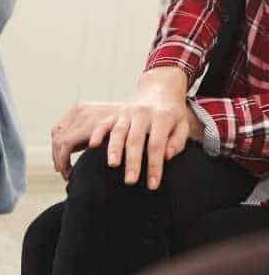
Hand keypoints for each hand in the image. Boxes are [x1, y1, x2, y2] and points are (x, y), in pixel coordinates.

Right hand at [51, 67, 201, 188]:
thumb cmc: (173, 113)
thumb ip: (177, 141)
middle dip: (132, 162)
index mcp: (162, 116)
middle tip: (130, 181)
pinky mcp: (115, 113)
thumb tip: (166, 156)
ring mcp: (127, 112)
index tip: (153, 184)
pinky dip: (97, 133)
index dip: (154, 165)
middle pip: (135, 140)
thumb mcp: (183, 125)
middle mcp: (142, 113)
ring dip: (114, 149)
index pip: (156, 145)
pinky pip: (104, 123)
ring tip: (112, 165)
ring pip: (118, 132)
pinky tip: (92, 145)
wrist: (160, 89)